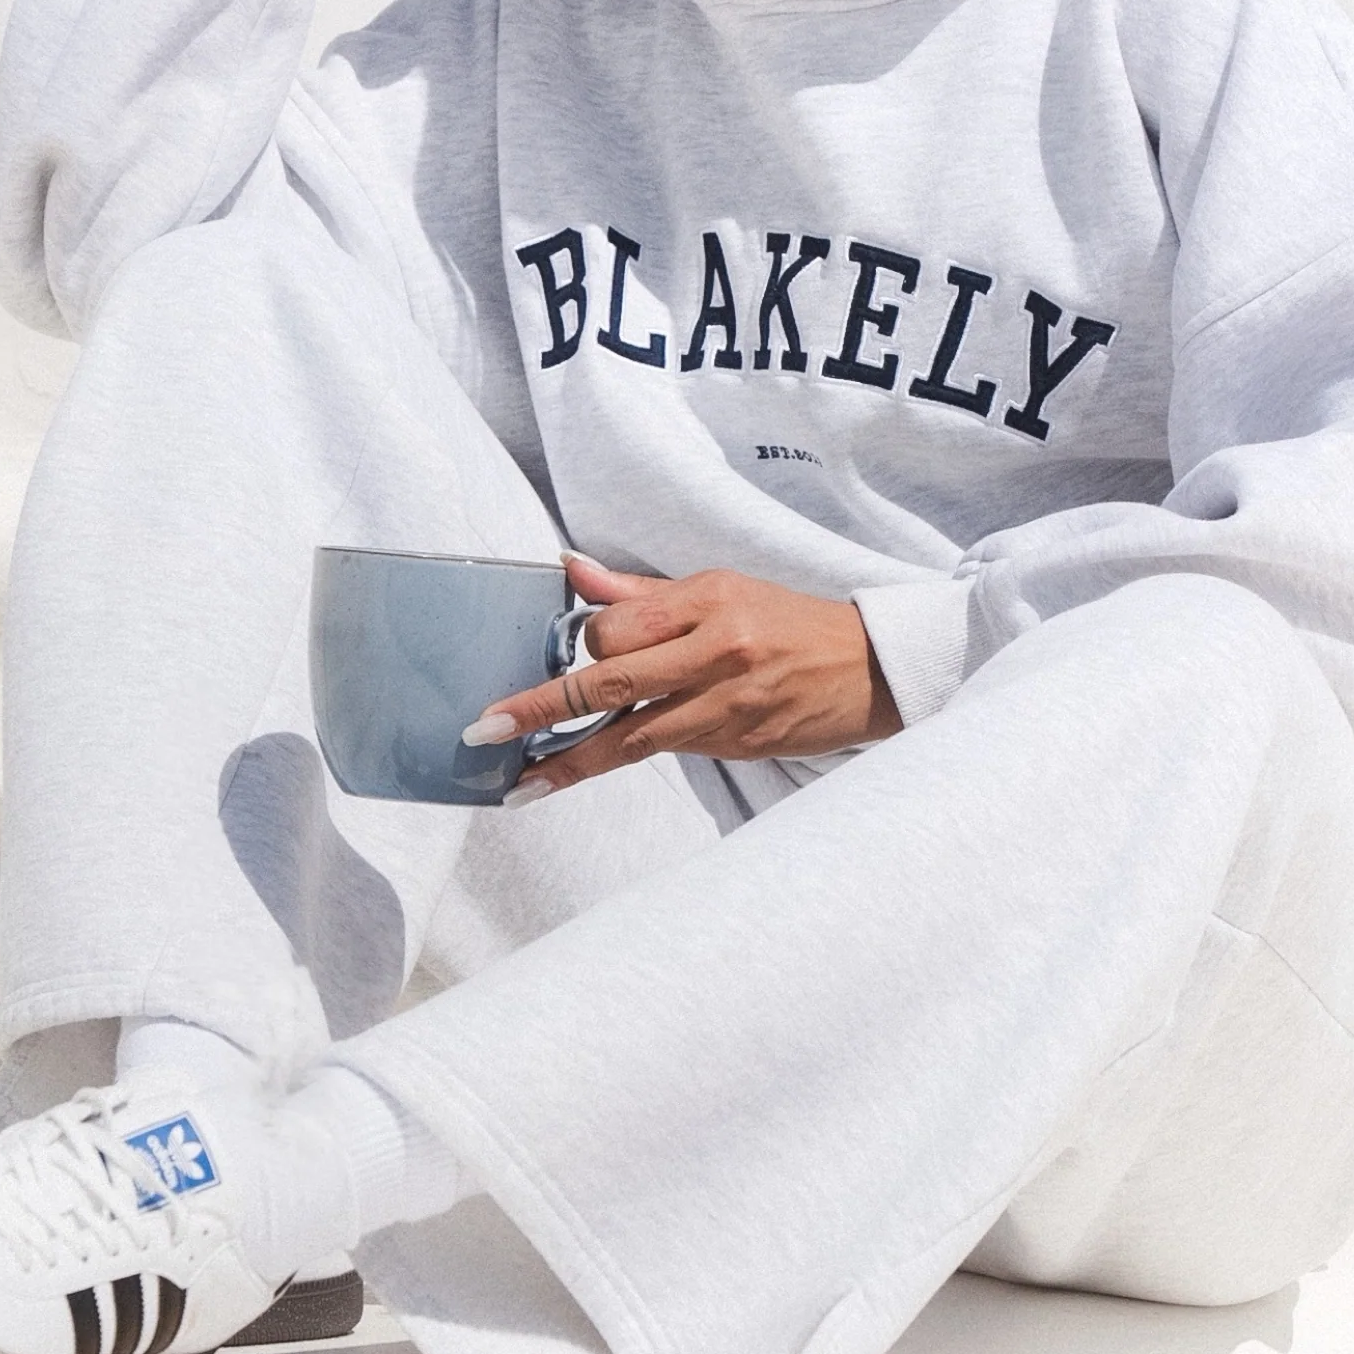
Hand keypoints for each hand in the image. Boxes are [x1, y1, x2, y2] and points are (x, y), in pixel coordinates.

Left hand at [466, 556, 903, 802]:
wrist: (869, 668)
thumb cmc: (787, 621)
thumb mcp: (720, 588)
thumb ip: (641, 592)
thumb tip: (569, 570)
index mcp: (708, 600)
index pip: (616, 628)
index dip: (582, 646)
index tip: (565, 657)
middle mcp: (716, 651)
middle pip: (611, 684)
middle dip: (541, 708)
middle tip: (485, 727)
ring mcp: (726, 704)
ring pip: (630, 737)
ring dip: (567, 761)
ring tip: (519, 783)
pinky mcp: (737, 744)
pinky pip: (662, 752)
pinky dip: (613, 761)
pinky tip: (573, 773)